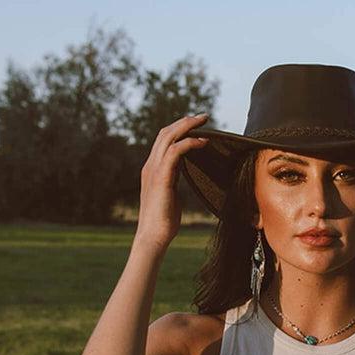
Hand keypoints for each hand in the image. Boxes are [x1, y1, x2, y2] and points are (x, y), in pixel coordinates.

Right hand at [134, 113, 209, 252]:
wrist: (152, 238)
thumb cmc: (163, 223)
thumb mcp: (170, 197)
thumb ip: (174, 183)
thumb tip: (183, 179)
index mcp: (152, 169)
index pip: (163, 141)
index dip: (179, 130)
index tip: (196, 126)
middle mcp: (151, 166)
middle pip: (165, 133)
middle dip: (185, 122)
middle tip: (203, 116)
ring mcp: (154, 170)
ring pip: (168, 137)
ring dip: (187, 127)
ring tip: (204, 122)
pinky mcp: (161, 178)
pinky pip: (175, 152)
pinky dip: (189, 143)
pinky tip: (203, 142)